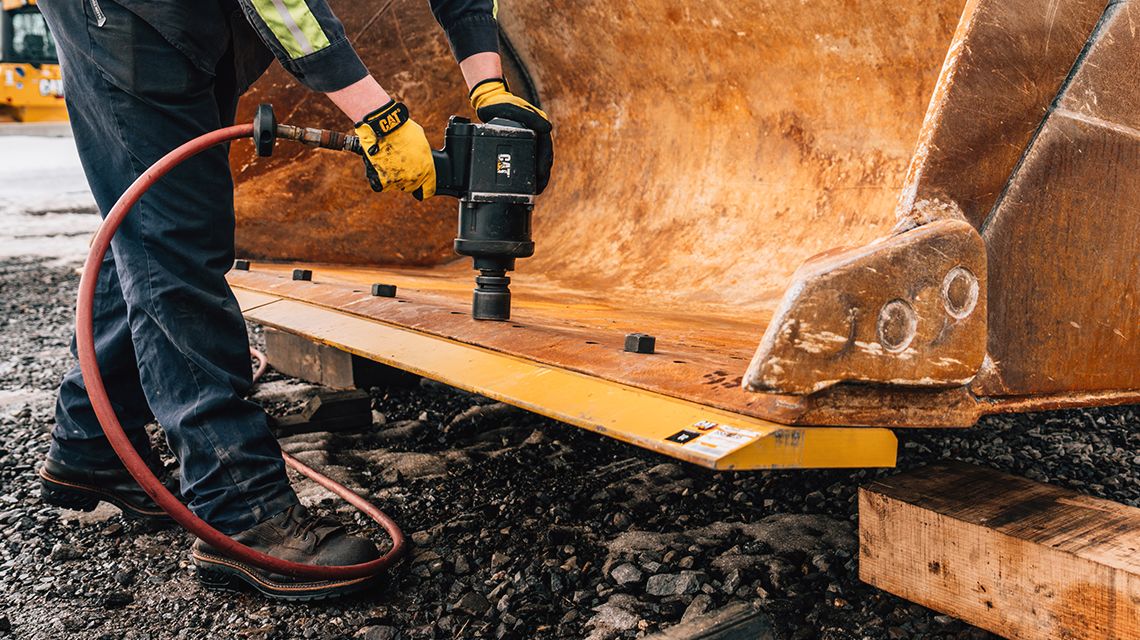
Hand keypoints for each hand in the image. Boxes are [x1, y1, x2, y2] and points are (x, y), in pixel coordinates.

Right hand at [354, 101, 435, 198]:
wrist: (385, 126)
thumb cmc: (404, 129)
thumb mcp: (421, 141)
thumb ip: (422, 155)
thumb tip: (419, 157)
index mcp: (426, 169)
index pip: (429, 190)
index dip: (425, 189)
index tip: (423, 189)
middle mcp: (413, 178)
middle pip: (411, 187)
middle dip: (407, 178)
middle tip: (401, 165)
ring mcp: (397, 180)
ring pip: (396, 185)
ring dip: (393, 177)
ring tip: (389, 162)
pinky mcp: (381, 180)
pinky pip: (381, 185)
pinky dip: (379, 179)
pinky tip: (379, 169)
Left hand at [469, 78, 552, 193]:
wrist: (488, 101)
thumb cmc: (499, 104)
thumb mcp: (512, 109)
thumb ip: (529, 117)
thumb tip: (548, 130)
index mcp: (539, 125)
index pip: (546, 150)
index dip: (544, 166)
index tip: (541, 178)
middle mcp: (538, 132)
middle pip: (544, 158)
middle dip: (543, 176)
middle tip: (538, 190)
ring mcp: (531, 137)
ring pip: (538, 160)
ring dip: (538, 175)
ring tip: (535, 190)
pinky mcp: (523, 141)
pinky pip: (530, 158)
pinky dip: (530, 170)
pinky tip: (527, 181)